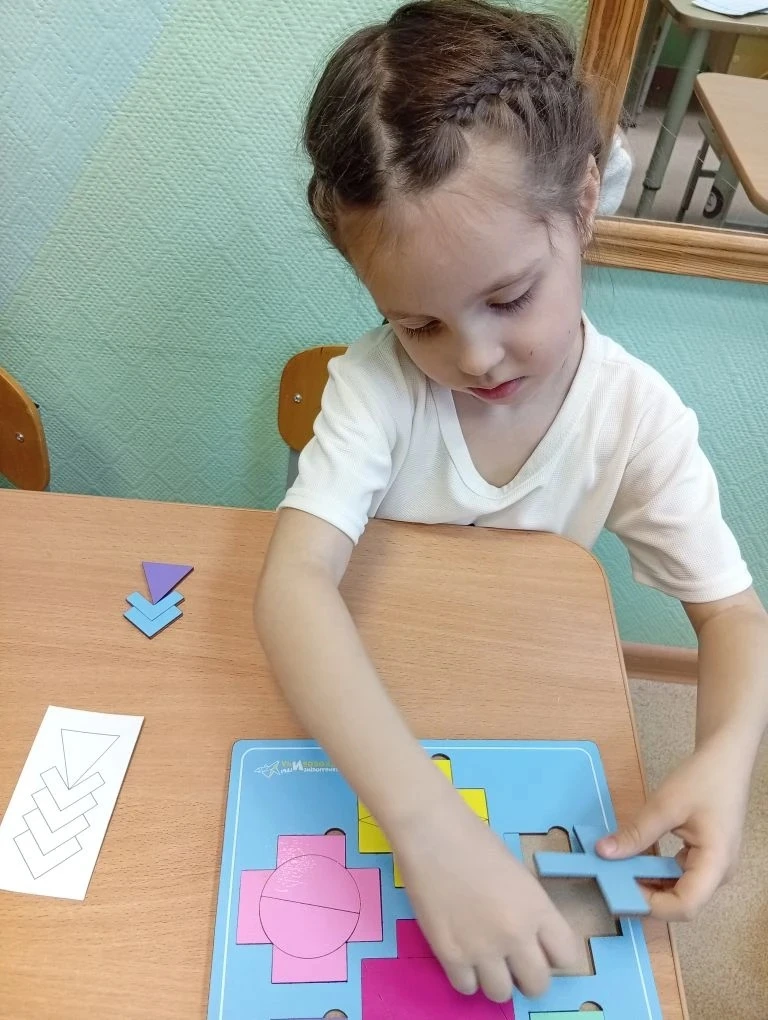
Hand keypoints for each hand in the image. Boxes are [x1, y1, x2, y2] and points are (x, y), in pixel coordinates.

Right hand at [393, 794, 580, 1001]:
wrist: (431, 831)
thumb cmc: (474, 840)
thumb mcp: (517, 874)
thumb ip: (528, 910)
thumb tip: (528, 938)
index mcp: (537, 908)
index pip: (567, 956)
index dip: (554, 955)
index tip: (541, 949)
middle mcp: (516, 934)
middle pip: (538, 985)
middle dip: (527, 975)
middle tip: (511, 958)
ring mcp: (482, 948)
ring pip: (501, 994)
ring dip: (495, 979)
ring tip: (483, 956)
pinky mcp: (449, 954)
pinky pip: (466, 988)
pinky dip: (465, 976)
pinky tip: (461, 953)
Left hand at [596, 738, 750, 920]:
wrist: (727, 759)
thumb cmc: (703, 780)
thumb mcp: (665, 805)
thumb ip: (636, 833)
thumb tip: (603, 852)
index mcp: (716, 864)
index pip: (685, 906)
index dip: (652, 905)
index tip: (621, 891)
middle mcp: (719, 873)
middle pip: (682, 901)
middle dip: (647, 894)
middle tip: (614, 880)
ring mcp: (715, 867)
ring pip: (681, 889)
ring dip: (651, 882)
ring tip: (621, 869)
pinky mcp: (708, 857)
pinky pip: (682, 874)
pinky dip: (659, 870)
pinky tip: (638, 858)